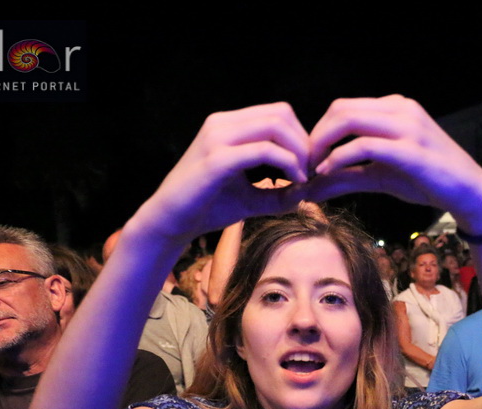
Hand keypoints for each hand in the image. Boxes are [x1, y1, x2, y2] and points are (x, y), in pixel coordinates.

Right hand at [132, 103, 308, 245]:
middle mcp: (221, 124)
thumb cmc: (207, 207)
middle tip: (312, 172)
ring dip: (299, 152)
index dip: (301, 137)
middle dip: (304, 143)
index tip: (309, 167)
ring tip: (304, 178)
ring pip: (275, 125)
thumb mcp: (250, 198)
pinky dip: (287, 164)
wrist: (170, 222)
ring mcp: (217, 138)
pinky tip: (295, 183)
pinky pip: (263, 151)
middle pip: (281, 114)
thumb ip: (278, 192)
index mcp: (227, 125)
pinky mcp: (217, 159)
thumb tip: (310, 194)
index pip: (278, 113)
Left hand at [305, 95, 481, 233]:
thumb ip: (347, 176)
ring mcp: (408, 126)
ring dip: (323, 144)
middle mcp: (400, 109)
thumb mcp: (380, 176)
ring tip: (314, 170)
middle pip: (341, 109)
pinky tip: (329, 172)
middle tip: (305, 165)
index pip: (343, 107)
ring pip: (349, 120)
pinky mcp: (411, 149)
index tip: (308, 159)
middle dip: (316, 136)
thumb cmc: (427, 180)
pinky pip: (366, 145)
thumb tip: (310, 188)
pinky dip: (341, 157)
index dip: (319, 131)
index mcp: (394, 107)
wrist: (468, 191)